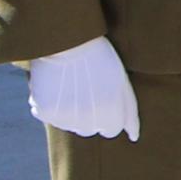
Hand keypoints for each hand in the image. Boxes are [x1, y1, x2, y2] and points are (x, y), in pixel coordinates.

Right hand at [25, 37, 139, 141]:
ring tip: (70, 84)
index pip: (111, 130)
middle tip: (86, 88)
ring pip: (68, 125)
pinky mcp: (46, 111)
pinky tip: (54, 85)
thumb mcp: (122, 83)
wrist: (68, 41)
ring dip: (69, 111)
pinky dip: (49, 104)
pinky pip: (46, 116)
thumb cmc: (100, 59)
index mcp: (112, 114)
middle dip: (89, 115)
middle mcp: (89, 121)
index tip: (103, 95)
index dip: (108, 113)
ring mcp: (66, 118)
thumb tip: (134, 138)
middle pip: (88, 130)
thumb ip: (129, 113)